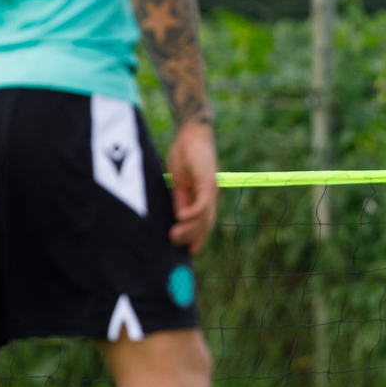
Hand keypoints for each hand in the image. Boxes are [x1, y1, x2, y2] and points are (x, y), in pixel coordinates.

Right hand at [166, 121, 218, 254]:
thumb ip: (181, 201)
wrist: (192, 134)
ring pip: (205, 216)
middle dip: (192, 238)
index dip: (198, 238)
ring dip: (190, 229)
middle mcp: (212, 196)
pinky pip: (203, 202)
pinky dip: (193, 213)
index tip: (189, 251)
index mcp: (206, 198)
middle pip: (206, 224)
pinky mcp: (207, 180)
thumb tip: (179, 219)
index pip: (205, 223)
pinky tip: (182, 218)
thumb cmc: (185, 157)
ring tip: (174, 236)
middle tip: (175, 245)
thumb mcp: (179, 184)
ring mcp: (211, 189)